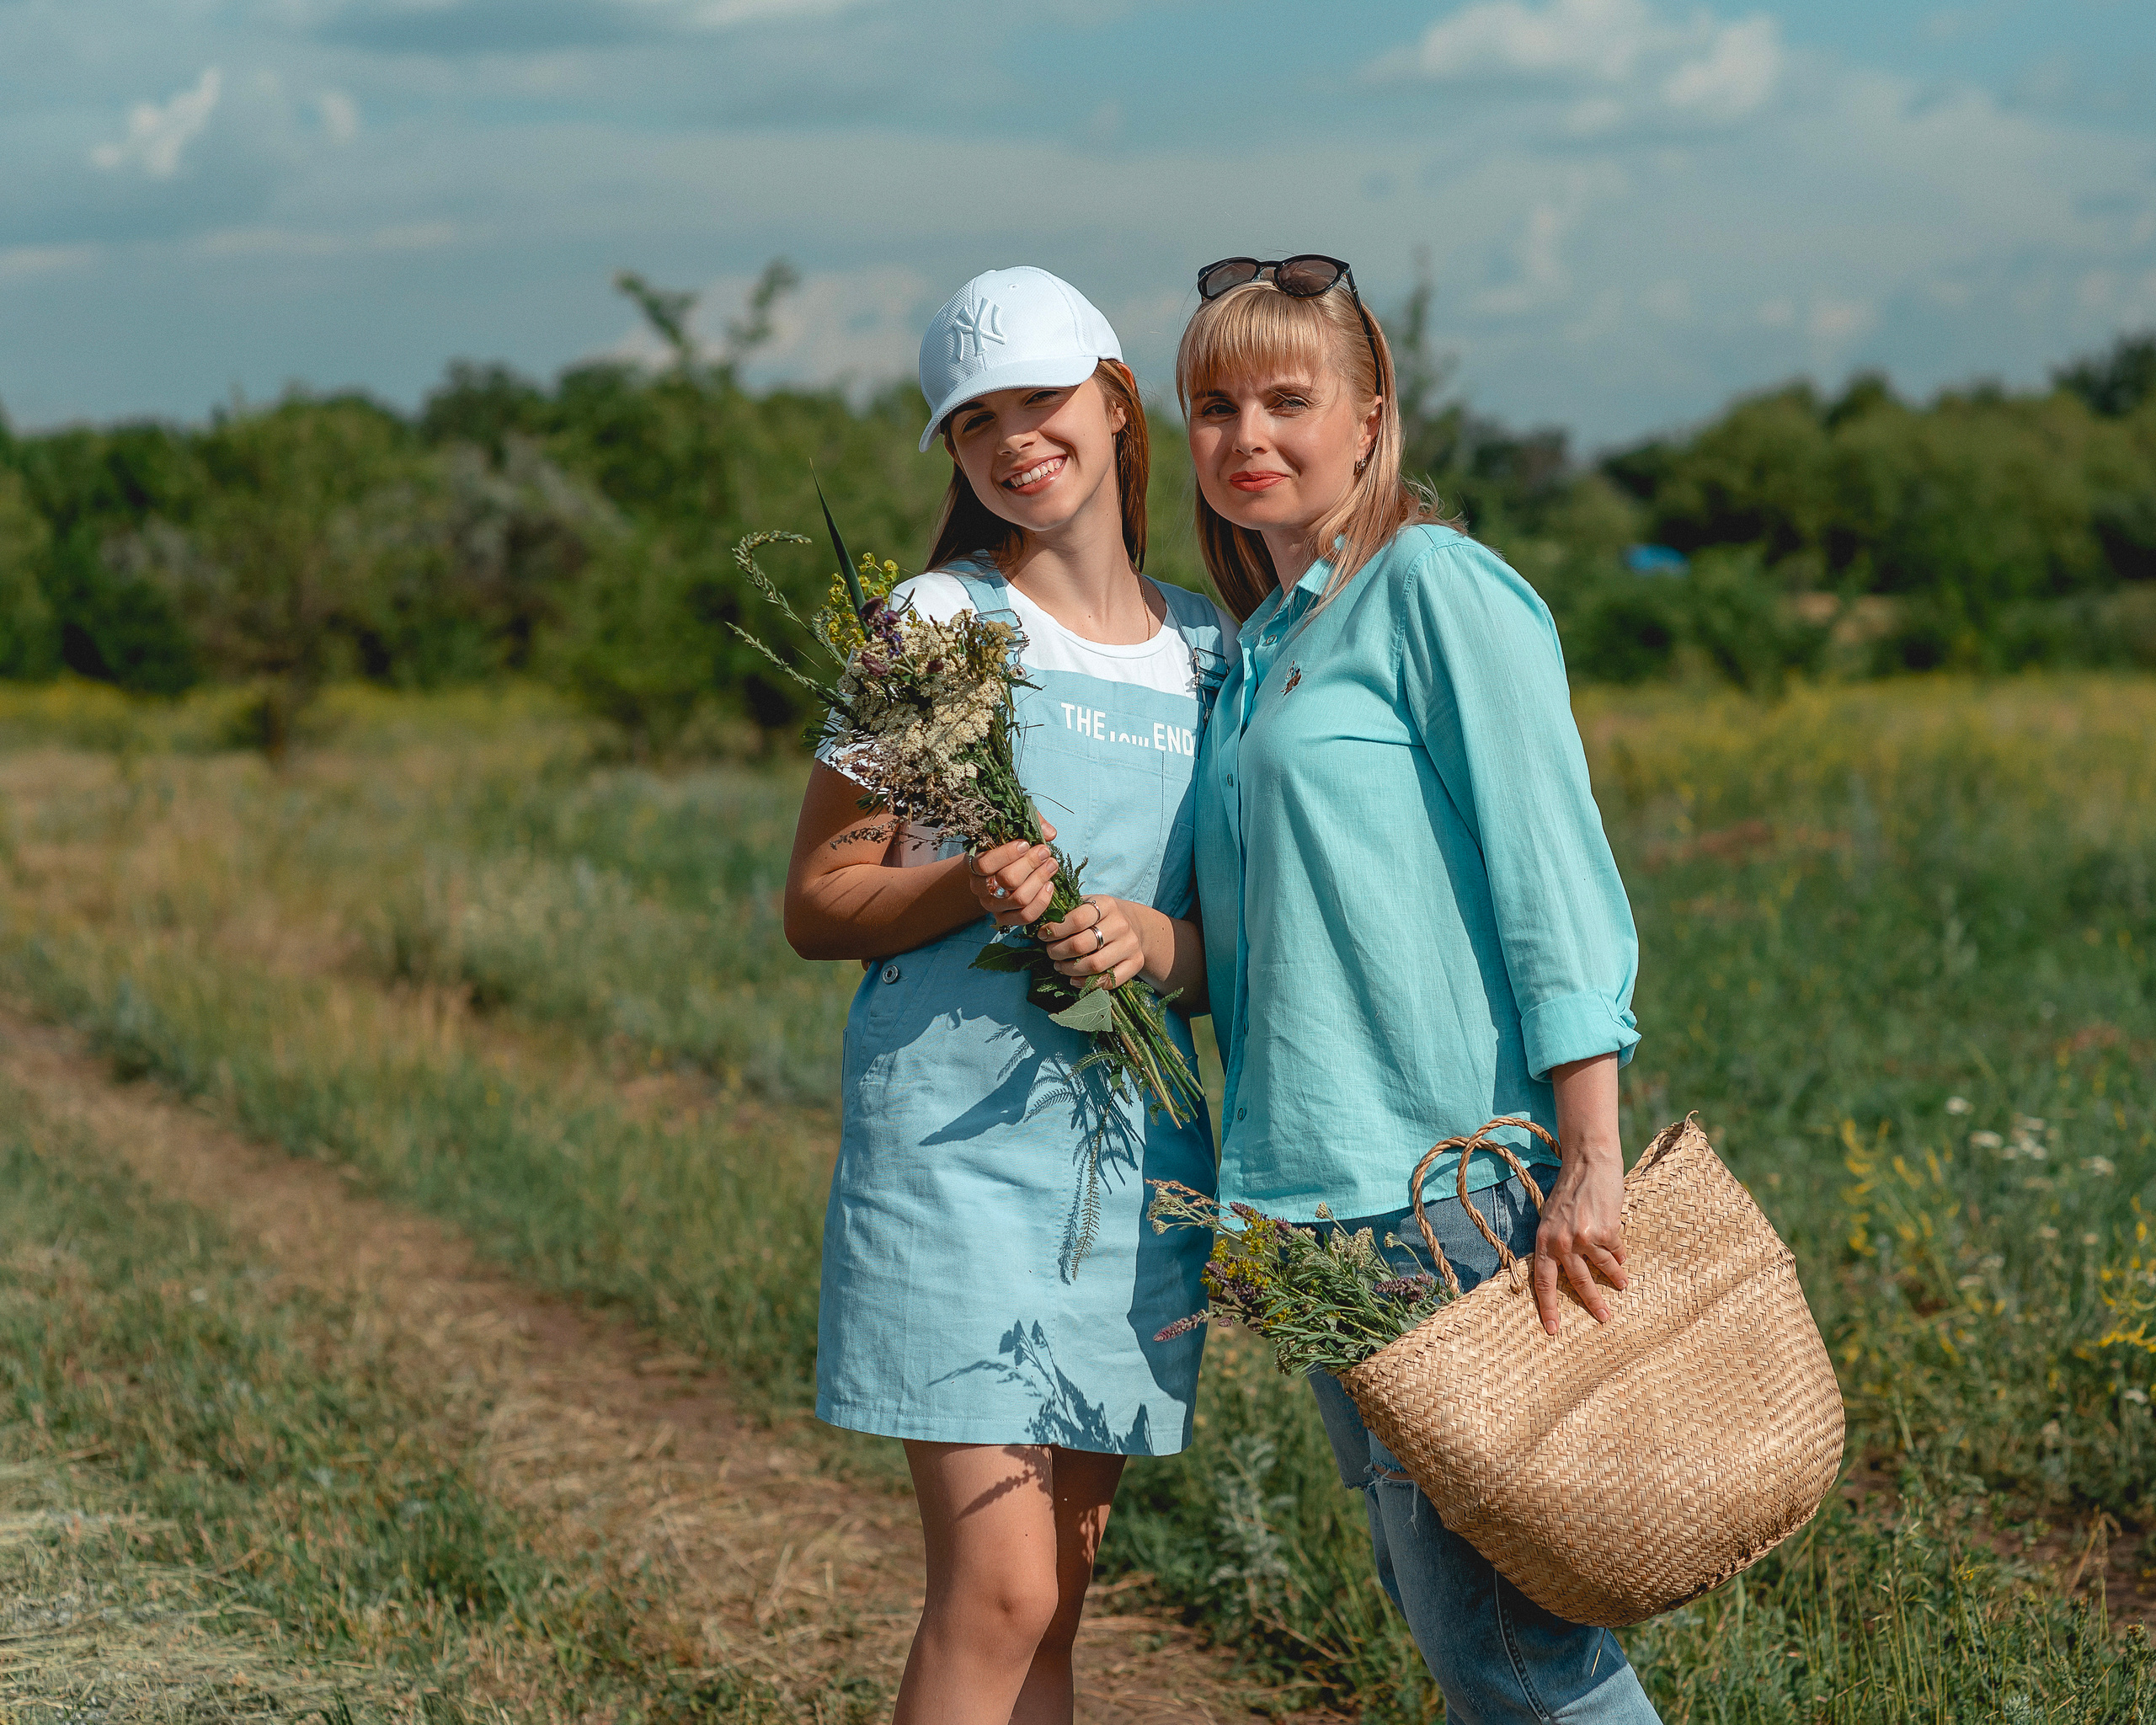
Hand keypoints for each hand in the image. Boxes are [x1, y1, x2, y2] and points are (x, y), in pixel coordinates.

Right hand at [966, 820, 1058, 929]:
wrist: (994, 871)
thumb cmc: (1004, 847)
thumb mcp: (1012, 830)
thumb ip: (1031, 824)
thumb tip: (1050, 833)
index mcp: (973, 863)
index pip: (984, 864)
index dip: (1007, 854)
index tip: (1026, 843)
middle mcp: (979, 887)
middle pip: (1006, 880)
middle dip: (1031, 864)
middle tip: (1045, 852)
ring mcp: (991, 905)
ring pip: (1019, 899)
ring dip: (1040, 880)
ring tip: (1052, 865)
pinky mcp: (1005, 918)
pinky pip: (1025, 916)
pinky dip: (1042, 901)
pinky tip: (1050, 885)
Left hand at [1036, 896, 1143, 989]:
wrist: (1136, 926)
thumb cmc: (1102, 916)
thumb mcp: (1088, 904)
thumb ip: (1067, 909)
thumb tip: (1038, 918)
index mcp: (1107, 905)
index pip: (1077, 919)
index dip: (1055, 930)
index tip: (1042, 935)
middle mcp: (1121, 924)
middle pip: (1082, 945)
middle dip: (1058, 952)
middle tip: (1049, 953)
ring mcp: (1130, 945)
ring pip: (1094, 965)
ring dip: (1070, 970)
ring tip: (1059, 967)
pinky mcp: (1136, 963)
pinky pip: (1110, 980)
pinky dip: (1088, 983)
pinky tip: (1074, 979)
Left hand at [1531, 1150, 1627, 1335]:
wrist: (1589, 1164)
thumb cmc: (1569, 1190)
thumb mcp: (1552, 1217)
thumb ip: (1556, 1242)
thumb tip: (1566, 1268)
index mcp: (1544, 1240)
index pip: (1542, 1281)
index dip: (1548, 1307)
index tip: (1553, 1329)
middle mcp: (1562, 1243)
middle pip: (1577, 1282)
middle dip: (1593, 1303)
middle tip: (1604, 1319)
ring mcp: (1585, 1239)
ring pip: (1603, 1269)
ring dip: (1615, 1279)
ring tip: (1623, 1287)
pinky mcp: (1607, 1233)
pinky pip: (1616, 1251)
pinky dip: (1620, 1256)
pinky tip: (1623, 1258)